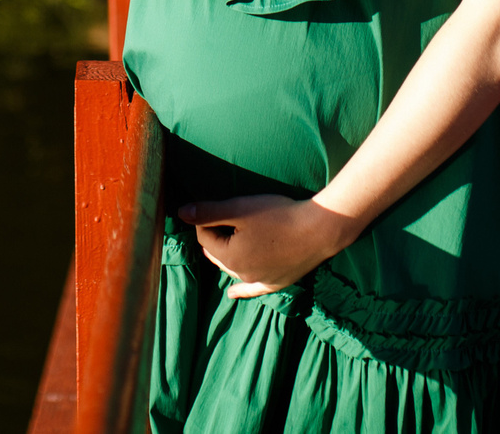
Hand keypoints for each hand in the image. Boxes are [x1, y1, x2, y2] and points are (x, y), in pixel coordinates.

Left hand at [178, 195, 351, 298]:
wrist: (319, 229)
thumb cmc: (278, 215)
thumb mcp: (240, 208)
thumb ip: (208, 212)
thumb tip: (180, 213)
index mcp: (229, 257)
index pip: (205, 237)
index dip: (206, 218)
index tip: (219, 205)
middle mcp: (242, 274)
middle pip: (217, 254)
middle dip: (215, 237)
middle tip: (220, 218)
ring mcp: (260, 281)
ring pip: (233, 268)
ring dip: (227, 255)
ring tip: (222, 242)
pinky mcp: (277, 283)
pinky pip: (253, 289)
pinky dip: (242, 290)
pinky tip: (232, 294)